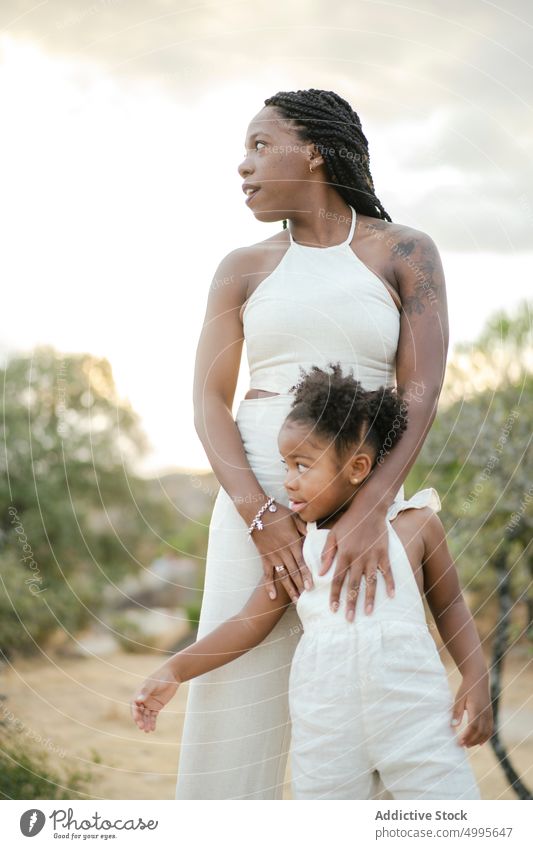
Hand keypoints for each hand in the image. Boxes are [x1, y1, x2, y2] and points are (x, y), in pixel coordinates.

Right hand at [130, 662, 180, 733]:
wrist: (172, 676)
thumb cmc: (161, 678)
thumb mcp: (154, 684)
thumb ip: (146, 691)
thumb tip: (138, 699)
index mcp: (139, 694)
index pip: (134, 706)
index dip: (135, 714)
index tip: (137, 720)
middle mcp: (143, 700)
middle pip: (139, 712)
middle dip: (140, 720)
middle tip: (142, 728)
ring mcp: (149, 704)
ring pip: (146, 716)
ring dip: (146, 723)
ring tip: (148, 731)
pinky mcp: (157, 706)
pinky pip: (153, 716)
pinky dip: (152, 722)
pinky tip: (153, 728)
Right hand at [251, 503, 311, 602]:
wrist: (256, 512)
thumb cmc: (277, 513)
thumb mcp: (295, 517)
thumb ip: (305, 528)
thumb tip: (316, 535)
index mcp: (292, 542)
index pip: (302, 561)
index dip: (307, 574)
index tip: (311, 586)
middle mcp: (283, 551)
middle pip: (293, 571)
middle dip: (300, 585)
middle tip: (307, 597)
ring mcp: (273, 555)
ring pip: (282, 575)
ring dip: (289, 588)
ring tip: (296, 600)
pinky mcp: (264, 557)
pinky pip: (267, 574)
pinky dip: (269, 586)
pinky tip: (272, 597)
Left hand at [319, 497, 394, 620]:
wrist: (369, 509)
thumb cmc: (348, 522)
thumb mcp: (333, 535)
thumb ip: (326, 554)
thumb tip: (319, 572)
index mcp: (344, 555)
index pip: (338, 579)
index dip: (335, 595)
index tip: (333, 609)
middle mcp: (358, 558)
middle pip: (353, 585)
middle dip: (351, 603)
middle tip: (349, 619)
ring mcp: (372, 557)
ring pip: (370, 582)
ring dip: (370, 598)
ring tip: (368, 613)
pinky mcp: (384, 554)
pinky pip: (387, 572)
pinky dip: (390, 584)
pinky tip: (391, 596)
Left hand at [451, 674, 492, 746]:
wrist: (478, 678)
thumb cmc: (466, 688)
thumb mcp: (459, 698)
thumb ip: (456, 712)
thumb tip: (453, 726)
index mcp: (476, 708)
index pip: (473, 727)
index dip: (467, 736)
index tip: (459, 742)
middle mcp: (485, 712)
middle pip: (480, 732)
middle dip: (471, 741)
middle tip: (462, 746)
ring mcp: (489, 713)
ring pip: (486, 732)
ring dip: (478, 740)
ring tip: (469, 745)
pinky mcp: (490, 713)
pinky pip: (490, 728)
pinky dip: (486, 737)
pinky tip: (480, 743)